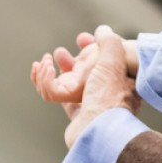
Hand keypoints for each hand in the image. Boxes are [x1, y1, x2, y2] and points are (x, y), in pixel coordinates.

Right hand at [31, 25, 141, 147]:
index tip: (83, 38)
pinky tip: (41, 71)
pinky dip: (46, 81)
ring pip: (69, 83)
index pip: (107, 60)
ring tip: (45, 60)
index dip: (93, 47)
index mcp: (120, 81)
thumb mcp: (114, 61)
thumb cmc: (108, 97)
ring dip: (54, 69)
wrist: (97, 131)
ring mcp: (90, 104)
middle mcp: (106, 93)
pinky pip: (57, 94)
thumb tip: (102, 30)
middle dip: (69, 59)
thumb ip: (109, 41)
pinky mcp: (74, 114)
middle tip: (58, 53)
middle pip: (85, 71)